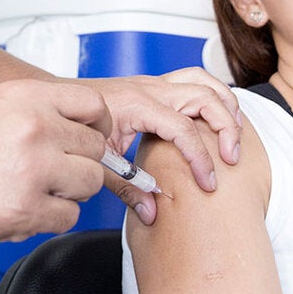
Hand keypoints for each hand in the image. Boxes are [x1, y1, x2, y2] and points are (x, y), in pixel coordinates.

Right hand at [0, 79, 113, 246]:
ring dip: (69, 192)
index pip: (93, 104)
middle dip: (79, 163)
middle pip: (95, 148)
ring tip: (36, 191)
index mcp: (28, 96)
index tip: (88, 140)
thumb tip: (85, 131)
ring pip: (90, 183)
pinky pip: (69, 216)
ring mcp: (33, 168)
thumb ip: (41, 112)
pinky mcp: (27, 208)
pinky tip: (23, 209)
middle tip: (52, 173)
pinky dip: (51, 218)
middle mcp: (35, 127)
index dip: (97, 126)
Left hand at [82, 67, 241, 220]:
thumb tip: (152, 212)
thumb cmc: (76, 126)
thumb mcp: (98, 161)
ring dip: (226, 106)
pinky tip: (218, 121)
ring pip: (205, 81)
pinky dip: (214, 97)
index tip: (208, 183)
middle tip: (230, 159)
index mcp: (136, 105)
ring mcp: (155, 83)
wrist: (58, 100)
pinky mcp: (157, 85)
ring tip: (234, 136)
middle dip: (226, 128)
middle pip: (204, 97)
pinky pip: (195, 81)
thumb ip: (125, 188)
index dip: (200, 158)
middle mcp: (150, 88)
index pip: (183, 129)